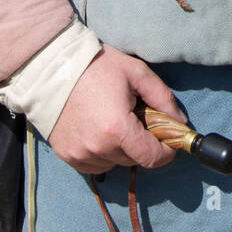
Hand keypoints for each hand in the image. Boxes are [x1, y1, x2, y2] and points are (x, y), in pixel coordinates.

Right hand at [48, 44, 185, 174]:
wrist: (51, 68)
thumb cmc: (96, 66)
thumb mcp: (136, 73)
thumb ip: (163, 98)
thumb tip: (180, 122)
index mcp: (117, 129)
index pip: (152, 158)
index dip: (166, 152)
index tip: (169, 142)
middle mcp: (98, 148)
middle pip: (134, 159)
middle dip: (141, 144)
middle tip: (137, 119)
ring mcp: (80, 155)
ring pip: (114, 163)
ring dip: (120, 149)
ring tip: (113, 121)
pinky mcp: (66, 156)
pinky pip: (94, 165)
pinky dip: (101, 153)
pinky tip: (97, 129)